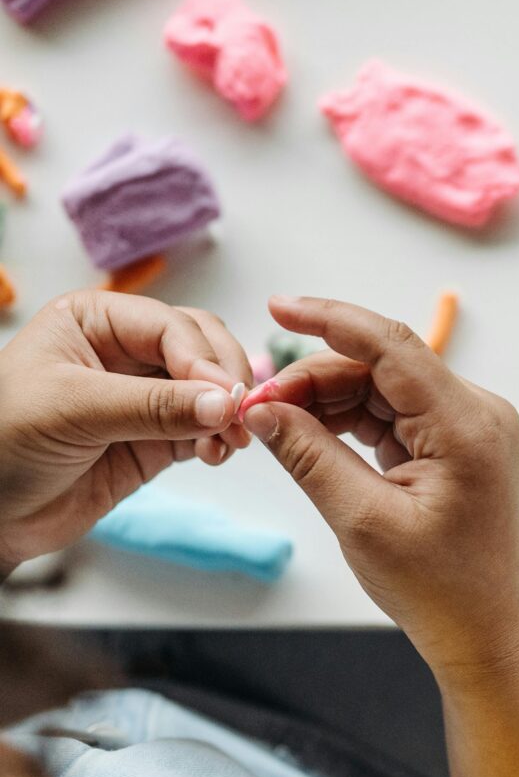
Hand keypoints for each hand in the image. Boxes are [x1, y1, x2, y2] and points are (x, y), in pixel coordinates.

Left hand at [0, 290, 251, 574]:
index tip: (225, 395)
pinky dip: (217, 441)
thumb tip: (222, 403)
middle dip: (225, 380)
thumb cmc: (5, 442)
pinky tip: (215, 454)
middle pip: (201, 348)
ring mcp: (143, 398)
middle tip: (238, 415)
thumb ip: (151, 405)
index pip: (170, 326)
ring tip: (230, 441)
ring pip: (209, 390)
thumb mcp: (73, 410)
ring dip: (227, 413)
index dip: (203, 359)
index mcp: (95, 321)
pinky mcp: (153, 441)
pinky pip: (201, 431)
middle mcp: (124, 352)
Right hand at [243, 296, 518, 675]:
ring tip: (276, 425)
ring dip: (326, 400)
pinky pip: (390, 414)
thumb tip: (262, 409)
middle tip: (259, 407)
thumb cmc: (436, 589)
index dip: (330, 319)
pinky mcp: (451, 444)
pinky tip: (309, 434)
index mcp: (465, 424)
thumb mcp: (362, 520)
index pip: (391, 346)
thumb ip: (309, 456)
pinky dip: (347, 421)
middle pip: (381, 367)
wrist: (482, 633)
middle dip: (315, 379)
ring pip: (381, 388)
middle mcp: (473, 412)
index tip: (278, 306)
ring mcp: (464, 427)